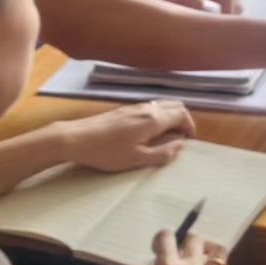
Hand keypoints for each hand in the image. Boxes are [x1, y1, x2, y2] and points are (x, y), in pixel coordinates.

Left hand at [61, 101, 194, 171]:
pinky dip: (158, 117)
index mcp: (154, 119)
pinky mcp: (125, 109)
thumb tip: (180, 145)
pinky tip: (148, 133)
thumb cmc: (107, 152)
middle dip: (183, 120)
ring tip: (165, 138)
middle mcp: (147, 108)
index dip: (190, 127)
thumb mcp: (136, 159)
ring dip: (170, 118)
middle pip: (175, 105)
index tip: (188, 142)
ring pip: (163, 105)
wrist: (76, 138)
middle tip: (180, 139)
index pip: (182, 114)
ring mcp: (135, 107)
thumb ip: (162, 153)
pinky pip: (151, 108)